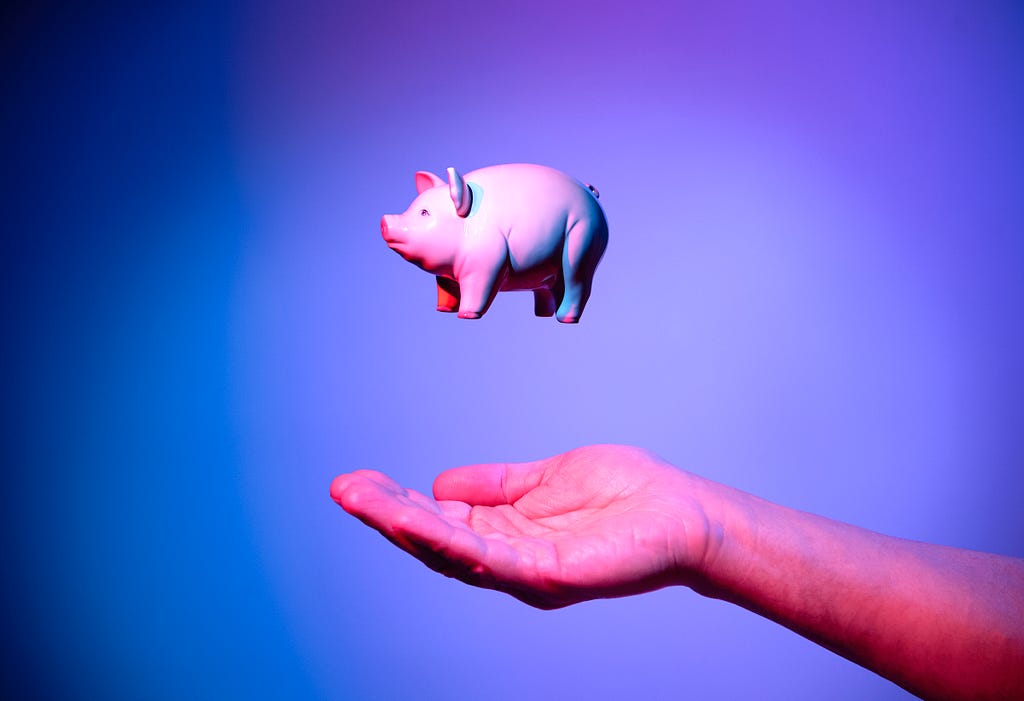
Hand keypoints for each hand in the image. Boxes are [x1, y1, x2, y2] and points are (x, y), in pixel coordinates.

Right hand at [330, 445, 713, 608]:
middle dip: (386, 515)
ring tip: (362, 500)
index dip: (398, 505)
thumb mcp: (543, 480)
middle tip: (343, 488)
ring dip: (404, 527)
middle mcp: (509, 560)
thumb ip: (495, 485)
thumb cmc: (625, 495)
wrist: (683, 512)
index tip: (359, 481)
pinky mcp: (551, 575)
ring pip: (453, 554)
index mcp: (506, 535)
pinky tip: (419, 521)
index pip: (439, 523)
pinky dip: (452, 543)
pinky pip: (493, 562)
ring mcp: (528, 572)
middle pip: (435, 542)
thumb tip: (439, 484)